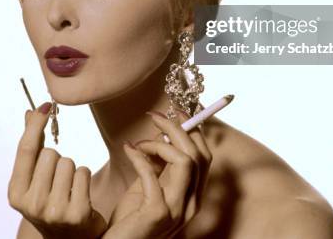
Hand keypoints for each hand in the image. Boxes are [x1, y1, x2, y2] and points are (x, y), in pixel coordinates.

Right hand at [7, 104, 106, 238]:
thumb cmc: (50, 200)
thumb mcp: (34, 177)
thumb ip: (32, 145)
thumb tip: (30, 112)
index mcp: (15, 193)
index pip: (26, 150)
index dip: (36, 125)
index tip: (46, 106)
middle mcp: (31, 204)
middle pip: (50, 153)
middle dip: (57, 158)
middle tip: (57, 178)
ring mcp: (54, 211)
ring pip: (68, 161)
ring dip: (71, 169)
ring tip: (68, 188)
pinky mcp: (77, 214)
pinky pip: (83, 172)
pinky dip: (83, 177)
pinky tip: (80, 194)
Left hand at [102, 109, 211, 238]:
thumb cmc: (130, 221)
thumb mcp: (147, 187)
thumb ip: (159, 165)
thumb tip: (163, 133)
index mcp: (192, 195)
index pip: (204, 155)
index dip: (192, 129)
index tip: (175, 112)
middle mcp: (191, 204)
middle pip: (197, 154)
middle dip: (177, 127)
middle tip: (155, 115)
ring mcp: (177, 211)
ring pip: (185, 161)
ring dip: (160, 142)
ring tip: (139, 142)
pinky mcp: (157, 214)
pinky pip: (152, 173)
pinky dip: (139, 156)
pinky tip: (128, 150)